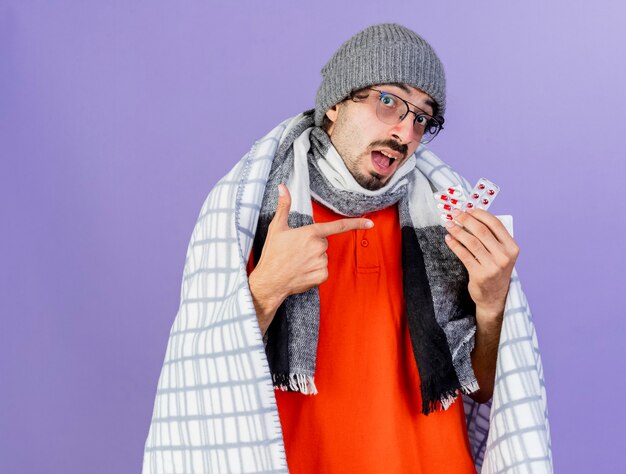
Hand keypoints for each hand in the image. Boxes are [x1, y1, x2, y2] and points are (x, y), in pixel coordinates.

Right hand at [249, 184, 373, 334]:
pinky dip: (314, 272)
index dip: (356, 223)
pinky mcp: (321, 276)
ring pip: (323, 257)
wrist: (269, 281)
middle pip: (324, 243)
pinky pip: (322, 270)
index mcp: (310, 233)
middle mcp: (318, 247)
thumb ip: (284, 206)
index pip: (338, 226)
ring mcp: (321, 262)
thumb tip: (283, 187)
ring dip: (313, 259)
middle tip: (296, 251)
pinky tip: (301, 272)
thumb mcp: (277, 227)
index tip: (370, 223)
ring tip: (297, 262)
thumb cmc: (272, 254)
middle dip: (313, 246)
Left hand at [444, 208, 519, 319]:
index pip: (496, 224)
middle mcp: (504, 256)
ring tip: (449, 224)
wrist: (494, 297)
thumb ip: (492, 237)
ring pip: (471, 242)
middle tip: (455, 213)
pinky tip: (449, 238)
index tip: (468, 209)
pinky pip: (464, 255)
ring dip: (457, 231)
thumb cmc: (495, 270)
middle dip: (466, 219)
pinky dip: (455, 245)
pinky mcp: (480, 274)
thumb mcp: (502, 254)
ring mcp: (493, 266)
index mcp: (512, 247)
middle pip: (482, 231)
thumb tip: (471, 216)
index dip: (480, 214)